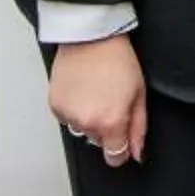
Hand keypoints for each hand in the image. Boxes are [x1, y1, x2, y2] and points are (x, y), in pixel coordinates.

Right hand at [50, 35, 146, 166]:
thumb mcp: (139, 94)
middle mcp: (86, 123)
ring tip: (96, 93)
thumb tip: (137, 152)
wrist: (91, 38)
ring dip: (89, 119)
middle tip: (112, 102)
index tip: (124, 141)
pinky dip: (75, 109)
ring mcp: (68, 115)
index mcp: (110, 122)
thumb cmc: (118, 60)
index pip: (115, 157)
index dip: (122, 150)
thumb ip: (139, 129)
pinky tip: (83, 90)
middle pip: (99, 142)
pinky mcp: (55, 106)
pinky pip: (67, 118)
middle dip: (107, 128)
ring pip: (82, 130)